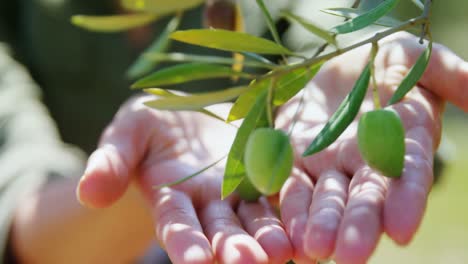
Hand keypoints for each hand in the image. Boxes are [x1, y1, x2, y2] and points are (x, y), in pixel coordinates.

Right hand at [77, 98, 292, 263]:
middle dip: (233, 249)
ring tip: (281, 252)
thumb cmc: (150, 128)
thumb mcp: (127, 133)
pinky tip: (307, 219)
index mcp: (172, 198)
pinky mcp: (267, 173)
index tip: (193, 262)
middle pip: (222, 232)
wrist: (189, 119)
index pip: (177, 226)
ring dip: (268, 237)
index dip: (184, 244)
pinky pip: (281, 190)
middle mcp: (209, 205)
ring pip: (255, 219)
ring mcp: (241, 192)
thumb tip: (90, 191)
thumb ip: (110, 162)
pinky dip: (292, 206)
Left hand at [276, 32, 467, 263]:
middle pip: (365, 197)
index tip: (401, 230)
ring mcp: (328, 165)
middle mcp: (366, 163)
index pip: (408, 175)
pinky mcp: (294, 160)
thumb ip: (449, 76)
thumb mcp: (418, 59)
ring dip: (321, 225)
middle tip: (350, 256)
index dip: (406, 201)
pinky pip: (290, 186)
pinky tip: (287, 232)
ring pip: (326, 199)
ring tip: (315, 250)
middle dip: (359, 225)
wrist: (337, 68)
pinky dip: (290, 209)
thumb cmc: (385, 62)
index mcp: (401, 142)